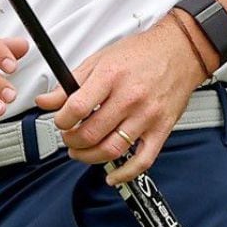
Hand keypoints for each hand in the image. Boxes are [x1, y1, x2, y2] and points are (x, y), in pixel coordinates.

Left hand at [38, 17, 209, 184]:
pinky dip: (125, 173)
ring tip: (82, 151)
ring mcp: (147, 116)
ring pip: (112, 149)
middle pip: (91, 133)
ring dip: (89, 157)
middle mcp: (130, 98)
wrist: (180, 51)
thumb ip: (70, 84)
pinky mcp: (161, 129)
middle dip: (72, 141)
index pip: (76, 109)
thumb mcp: (100, 60)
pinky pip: (143, 160)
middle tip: (69, 137)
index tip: (60, 121)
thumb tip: (46, 101)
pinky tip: (112, 176)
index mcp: (111, 78)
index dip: (61, 120)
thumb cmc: (142, 54)